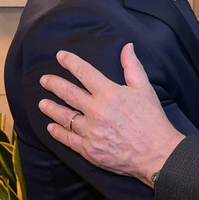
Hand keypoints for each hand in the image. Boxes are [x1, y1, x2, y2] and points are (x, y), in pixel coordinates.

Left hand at [38, 43, 184, 186]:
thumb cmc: (152, 119)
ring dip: (51, 108)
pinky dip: (57, 132)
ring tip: (42, 103)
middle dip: (53, 84)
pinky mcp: (89, 150)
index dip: (70, 62)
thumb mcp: (144, 88)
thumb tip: (127, 46)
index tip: (60, 56)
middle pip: (68, 93)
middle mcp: (96, 111)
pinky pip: (68, 139)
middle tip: (44, 80)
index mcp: (109, 93)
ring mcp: (91, 131)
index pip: (84, 73)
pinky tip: (51, 128)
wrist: (157, 153)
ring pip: (64, 117)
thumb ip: (132, 66)